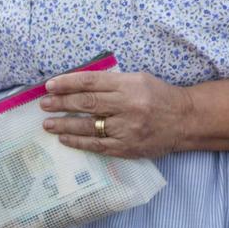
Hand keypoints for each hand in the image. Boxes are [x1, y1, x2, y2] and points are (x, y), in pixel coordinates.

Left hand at [41, 68, 182, 159]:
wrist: (185, 120)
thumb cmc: (159, 96)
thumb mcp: (139, 80)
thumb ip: (113, 82)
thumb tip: (80, 84)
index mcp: (130, 85)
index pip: (92, 82)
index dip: (68, 83)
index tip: (50, 85)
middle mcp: (127, 106)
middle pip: (87, 103)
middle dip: (61, 103)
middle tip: (44, 104)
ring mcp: (127, 129)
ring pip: (88, 126)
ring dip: (64, 124)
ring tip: (47, 123)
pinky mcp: (127, 147)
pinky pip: (97, 145)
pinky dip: (78, 141)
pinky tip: (65, 138)